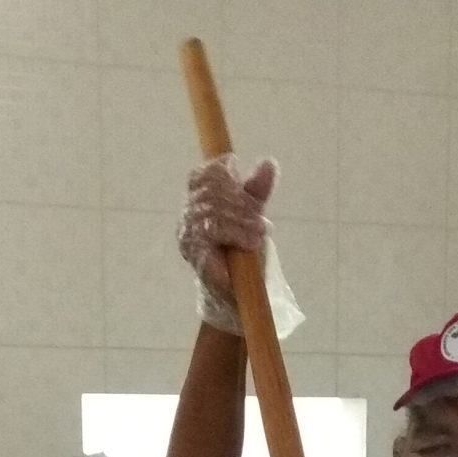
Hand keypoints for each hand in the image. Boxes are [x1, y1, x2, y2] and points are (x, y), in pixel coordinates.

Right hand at [178, 155, 275, 324]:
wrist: (239, 293)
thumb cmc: (242, 251)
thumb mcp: (252, 215)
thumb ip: (257, 191)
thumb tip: (269, 162)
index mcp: (198, 202)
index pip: (201, 175)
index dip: (219, 169)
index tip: (239, 174)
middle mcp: (188, 216)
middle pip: (211, 192)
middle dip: (240, 202)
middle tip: (260, 219)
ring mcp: (188, 236)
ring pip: (213, 213)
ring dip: (242, 221)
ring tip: (259, 234)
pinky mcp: (195, 256)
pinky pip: (213, 236)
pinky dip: (236, 236)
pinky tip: (250, 243)